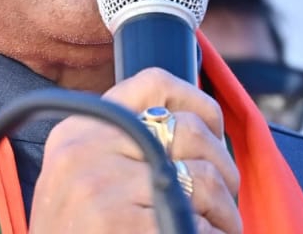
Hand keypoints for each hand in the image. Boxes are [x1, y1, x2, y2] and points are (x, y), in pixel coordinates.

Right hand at [29, 68, 240, 232]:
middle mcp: (87, 150)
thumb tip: (191, 123)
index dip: (197, 102)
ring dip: (225, 212)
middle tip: (221, 198)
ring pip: (206, 178)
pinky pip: (202, 223)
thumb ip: (119, 144)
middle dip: (223, 167)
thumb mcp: (77, 177)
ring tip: (215, 229)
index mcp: (78, 130)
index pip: (152, 84)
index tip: (212, 129)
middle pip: (190, 130)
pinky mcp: (127, 226)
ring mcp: (104, 189)